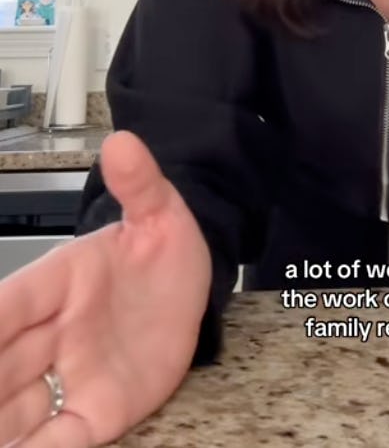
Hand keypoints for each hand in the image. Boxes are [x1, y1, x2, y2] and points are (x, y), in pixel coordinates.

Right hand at [0, 130, 211, 445]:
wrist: (196, 287)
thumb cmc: (164, 248)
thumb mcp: (161, 210)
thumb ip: (140, 182)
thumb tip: (122, 143)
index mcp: (61, 279)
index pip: (12, 304)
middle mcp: (55, 331)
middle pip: (2, 363)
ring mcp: (73, 372)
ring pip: (16, 408)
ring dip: (3, 424)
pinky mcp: (98, 410)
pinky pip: (60, 438)